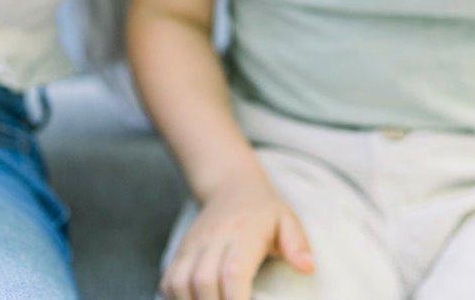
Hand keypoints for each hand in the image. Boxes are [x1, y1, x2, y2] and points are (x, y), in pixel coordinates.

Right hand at [160, 176, 313, 299]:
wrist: (229, 186)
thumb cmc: (263, 211)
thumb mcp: (287, 220)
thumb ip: (297, 243)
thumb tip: (307, 267)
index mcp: (242, 234)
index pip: (233, 272)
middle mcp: (213, 239)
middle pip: (203, 282)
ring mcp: (193, 245)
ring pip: (179, 282)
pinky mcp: (180, 251)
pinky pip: (168, 279)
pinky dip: (175, 297)